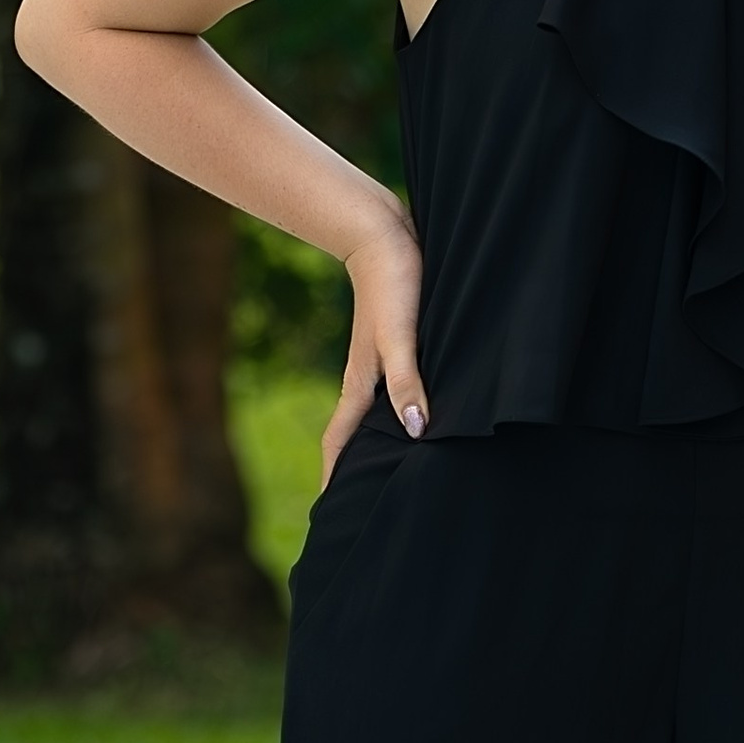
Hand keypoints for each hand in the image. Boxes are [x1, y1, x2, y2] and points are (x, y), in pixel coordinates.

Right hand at [321, 217, 426, 483]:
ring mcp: (376, 361)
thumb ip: (407, 381)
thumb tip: (414, 432)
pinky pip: (390, 390)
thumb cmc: (395, 284)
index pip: (340, 442)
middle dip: (348, 469)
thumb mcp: (402, 336)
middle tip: (353, 502)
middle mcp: (364, 378)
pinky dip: (394, 412)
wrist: (383, 232)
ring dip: (371, 442)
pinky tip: (411, 416)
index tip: (328, 510)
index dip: (335, 476)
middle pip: (351, 435)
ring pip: (371, 414)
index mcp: (360, 384)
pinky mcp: (392, 343)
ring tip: (380, 470)